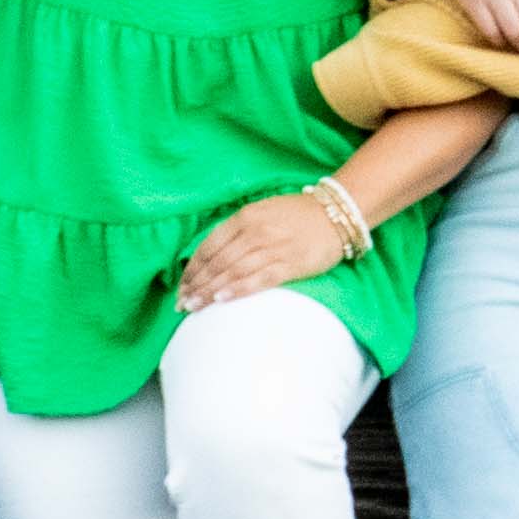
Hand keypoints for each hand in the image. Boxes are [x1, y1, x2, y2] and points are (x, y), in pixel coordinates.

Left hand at [180, 180, 361, 307]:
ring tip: (194, 307)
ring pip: (233, 272)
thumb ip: (238, 231)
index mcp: (246, 216)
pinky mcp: (291, 263)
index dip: (193, 269)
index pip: (210, 246)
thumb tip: (212, 257)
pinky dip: (238, 289)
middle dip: (197, 284)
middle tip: (182, 304)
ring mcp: (274, 247)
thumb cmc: (297, 215)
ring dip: (210, 291)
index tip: (181, 287)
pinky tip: (222, 300)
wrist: (337, 214)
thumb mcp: (263, 211)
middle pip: (218, 262)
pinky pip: (259, 279)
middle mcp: (256, 231)